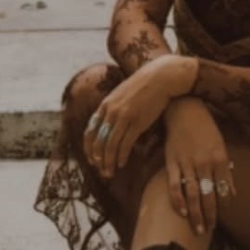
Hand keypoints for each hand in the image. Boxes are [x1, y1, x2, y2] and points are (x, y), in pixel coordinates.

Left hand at [84, 54, 197, 178]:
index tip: (91, 159)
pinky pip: (125, 144)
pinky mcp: (138, 122)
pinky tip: (121, 163)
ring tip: (109, 172)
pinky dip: (121, 156)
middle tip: (100, 170)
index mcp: (105, 105)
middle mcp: (111, 112)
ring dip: (108, 161)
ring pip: (110, 145)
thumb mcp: (121, 94)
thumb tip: (106, 123)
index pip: (90, 132)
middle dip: (97, 159)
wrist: (160, 77)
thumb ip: (112, 108)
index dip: (89, 148)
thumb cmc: (142, 87)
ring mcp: (124, 117)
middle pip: (98, 141)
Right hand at [164, 99, 236, 233]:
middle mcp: (205, 163)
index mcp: (220, 159)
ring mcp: (187, 163)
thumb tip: (232, 193)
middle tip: (208, 231)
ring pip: (193, 194)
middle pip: (208, 196)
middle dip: (209, 216)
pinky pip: (175, 185)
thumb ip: (226, 171)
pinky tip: (181, 212)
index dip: (222, 207)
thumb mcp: (221, 147)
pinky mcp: (172, 162)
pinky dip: (178, 200)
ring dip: (195, 214)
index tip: (220, 220)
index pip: (223, 189)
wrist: (185, 112)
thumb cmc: (206, 130)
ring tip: (197, 229)